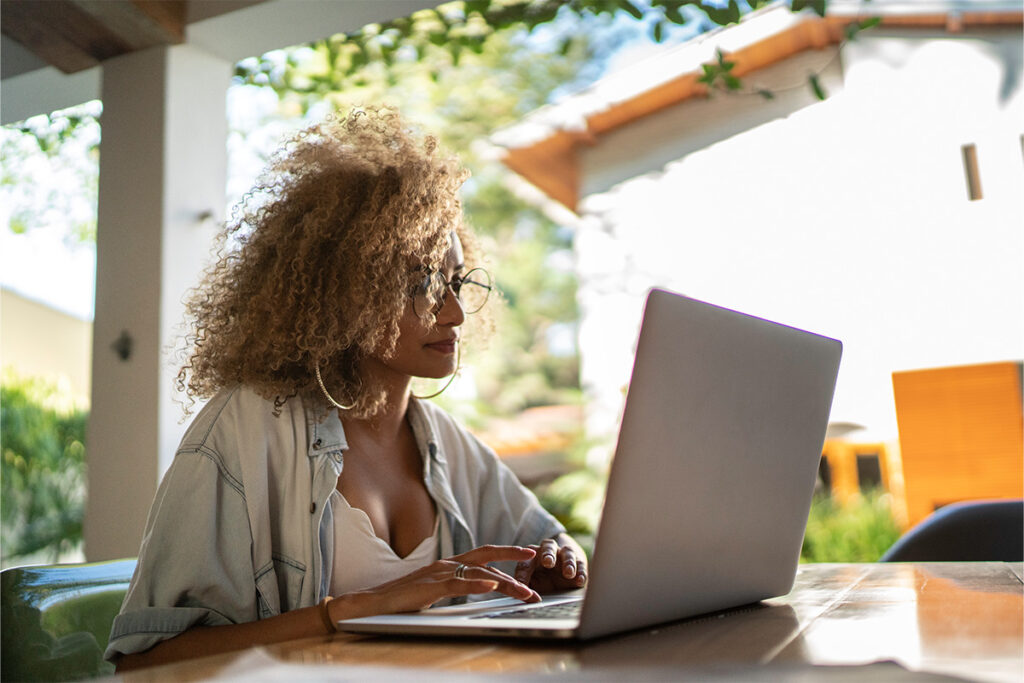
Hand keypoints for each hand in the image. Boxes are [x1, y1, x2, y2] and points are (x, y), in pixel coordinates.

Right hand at [331, 545, 540, 619]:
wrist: (371, 603)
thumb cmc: (402, 600)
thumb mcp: (436, 592)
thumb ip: (457, 586)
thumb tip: (482, 588)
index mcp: (449, 564)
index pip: (485, 555)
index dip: (508, 555)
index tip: (530, 556)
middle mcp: (447, 564)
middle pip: (487, 559)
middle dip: (515, 565)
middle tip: (538, 570)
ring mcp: (438, 574)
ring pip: (479, 573)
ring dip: (505, 583)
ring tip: (524, 592)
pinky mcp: (428, 588)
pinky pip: (457, 585)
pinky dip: (476, 585)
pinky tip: (492, 587)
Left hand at [514, 534, 587, 592]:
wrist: (560, 570)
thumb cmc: (541, 576)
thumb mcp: (530, 582)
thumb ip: (525, 587)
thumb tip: (522, 596)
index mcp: (531, 556)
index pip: (525, 563)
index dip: (524, 574)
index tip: (523, 583)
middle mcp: (548, 551)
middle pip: (548, 548)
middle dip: (548, 555)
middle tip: (547, 562)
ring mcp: (564, 555)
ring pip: (567, 553)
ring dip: (567, 563)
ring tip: (568, 573)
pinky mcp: (578, 562)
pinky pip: (580, 564)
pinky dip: (581, 572)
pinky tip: (580, 580)